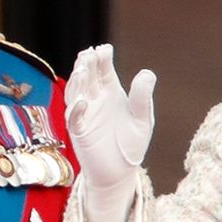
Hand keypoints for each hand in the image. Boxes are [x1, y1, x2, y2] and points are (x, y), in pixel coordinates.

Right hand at [65, 44, 156, 190]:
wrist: (121, 173)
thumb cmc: (131, 144)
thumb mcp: (142, 119)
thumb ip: (142, 98)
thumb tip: (147, 73)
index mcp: (110, 92)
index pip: (103, 70)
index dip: (103, 59)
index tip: (105, 49)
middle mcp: (95, 100)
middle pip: (87, 77)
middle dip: (87, 64)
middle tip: (89, 54)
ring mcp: (85, 115)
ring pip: (76, 93)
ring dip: (78, 82)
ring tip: (83, 70)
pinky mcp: (79, 133)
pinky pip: (74, 119)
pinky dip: (76, 110)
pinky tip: (83, 101)